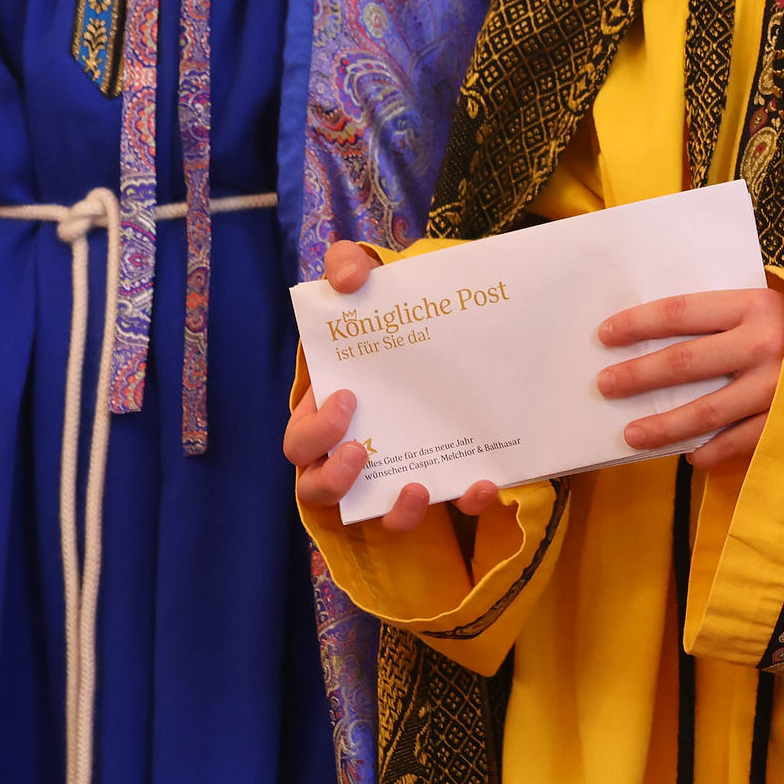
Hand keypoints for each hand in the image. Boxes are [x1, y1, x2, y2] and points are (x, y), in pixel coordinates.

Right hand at [289, 242, 502, 530]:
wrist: (449, 329)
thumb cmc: (394, 318)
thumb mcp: (371, 285)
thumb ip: (349, 267)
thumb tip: (348, 279)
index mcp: (324, 413)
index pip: (299, 441)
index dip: (313, 432)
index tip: (347, 401)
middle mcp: (351, 454)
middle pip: (319, 488)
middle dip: (335, 477)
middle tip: (362, 450)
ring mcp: (394, 474)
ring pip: (377, 516)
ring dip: (394, 512)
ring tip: (416, 487)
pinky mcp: (441, 481)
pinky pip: (451, 505)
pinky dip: (463, 501)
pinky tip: (484, 482)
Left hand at [599, 277, 783, 471]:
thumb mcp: (774, 295)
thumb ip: (728, 306)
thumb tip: (663, 325)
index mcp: (756, 305)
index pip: (681, 313)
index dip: (639, 324)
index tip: (606, 335)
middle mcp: (764, 346)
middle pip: (684, 363)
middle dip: (638, 376)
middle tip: (605, 386)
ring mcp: (776, 389)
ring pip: (705, 413)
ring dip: (662, 426)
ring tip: (630, 434)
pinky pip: (738, 443)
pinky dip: (710, 451)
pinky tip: (687, 455)